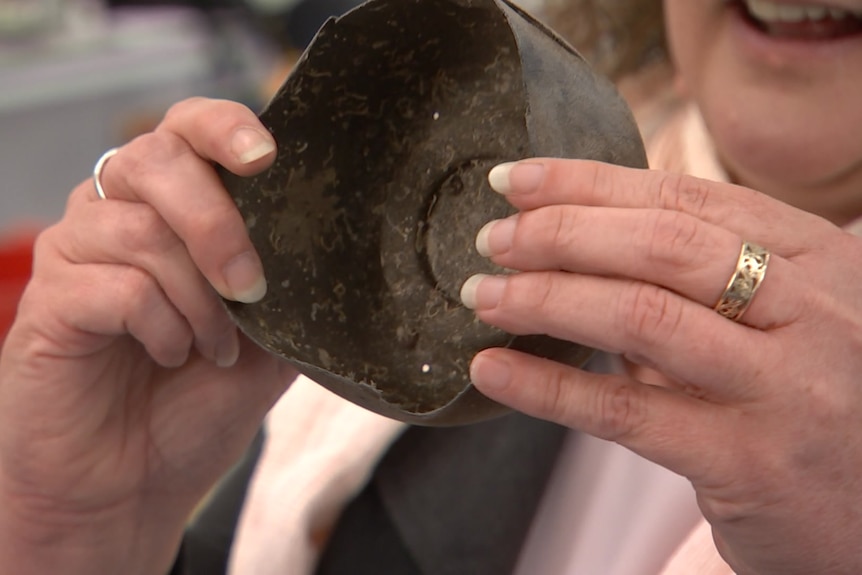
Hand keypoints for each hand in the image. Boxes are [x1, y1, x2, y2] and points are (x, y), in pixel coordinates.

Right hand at [0, 98, 295, 574]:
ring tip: (214, 348)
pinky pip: (111, 285)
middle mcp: (115, 215)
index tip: (264, 157)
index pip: (186, 129)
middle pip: (155, 158)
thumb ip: (291, 290)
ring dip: (197, 297)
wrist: (135, 485)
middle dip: (217, 221)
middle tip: (250, 286)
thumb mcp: (268, 344)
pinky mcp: (48, 303)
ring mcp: (75, 255)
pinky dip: (159, 323)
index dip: (223, 126)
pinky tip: (171, 354)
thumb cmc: (193, 407)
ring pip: (140, 228)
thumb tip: (334, 251)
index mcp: (169, 209)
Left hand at [463, 159, 861, 574]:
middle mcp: (810, 312)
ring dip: (543, 299)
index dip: (589, 183)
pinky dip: (546, 386)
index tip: (517, 179)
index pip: (685, 197)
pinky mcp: (747, 462)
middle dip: (560, 234)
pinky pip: (624, 412)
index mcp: (816, 258)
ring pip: (640, 317)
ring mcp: (783, 387)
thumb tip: (571, 246)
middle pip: (660, 246)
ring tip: (483, 296)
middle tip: (492, 240)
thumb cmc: (814, 402)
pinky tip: (493, 370)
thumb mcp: (784, 319)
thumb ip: (699, 283)